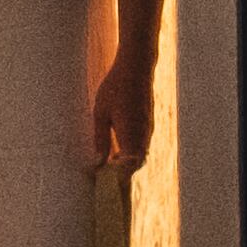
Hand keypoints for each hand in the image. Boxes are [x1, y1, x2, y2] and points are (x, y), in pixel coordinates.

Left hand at [85, 55, 156, 175]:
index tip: (101, 180)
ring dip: (126, 162)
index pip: (128, 168)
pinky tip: (117, 148)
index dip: (116, 178)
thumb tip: (98, 164)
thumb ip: (100, 140)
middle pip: (135, 164)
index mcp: (131, 137)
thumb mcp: (100, 113)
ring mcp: (148, 130)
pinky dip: (131, 152)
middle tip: (103, 173)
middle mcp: (143, 136)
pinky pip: (141, 145)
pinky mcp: (148, 123)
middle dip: (121, 172)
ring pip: (140, 155)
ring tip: (108, 162)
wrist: (136, 66)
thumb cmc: (115, 87)